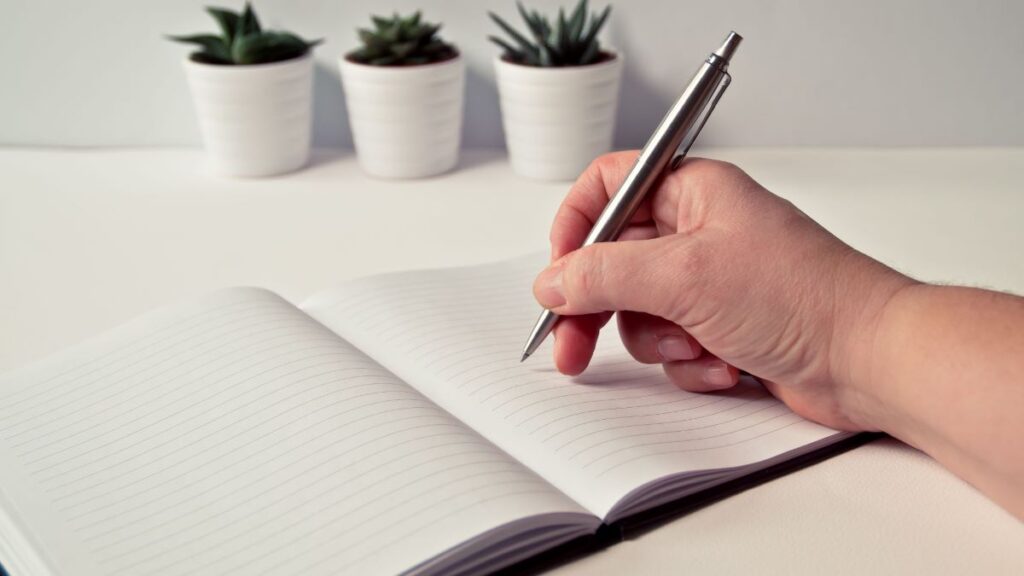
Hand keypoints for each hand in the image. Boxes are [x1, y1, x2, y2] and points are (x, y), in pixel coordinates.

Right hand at [533, 151, 913, 430]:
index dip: (575, 226)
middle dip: (595, 306)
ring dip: (659, 340)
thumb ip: (605, 275)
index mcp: (694, 191)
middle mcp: (700, 230)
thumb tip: (552, 281)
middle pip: (614, 259)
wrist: (869, 359)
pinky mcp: (723, 326)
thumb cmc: (803, 297)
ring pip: (638, 311)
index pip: (609, 186)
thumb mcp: (685, 277)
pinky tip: (726, 365)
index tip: (558, 271)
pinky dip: (690, 362)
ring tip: (695, 346)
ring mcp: (711, 281)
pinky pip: (672, 345)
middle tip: (570, 344)